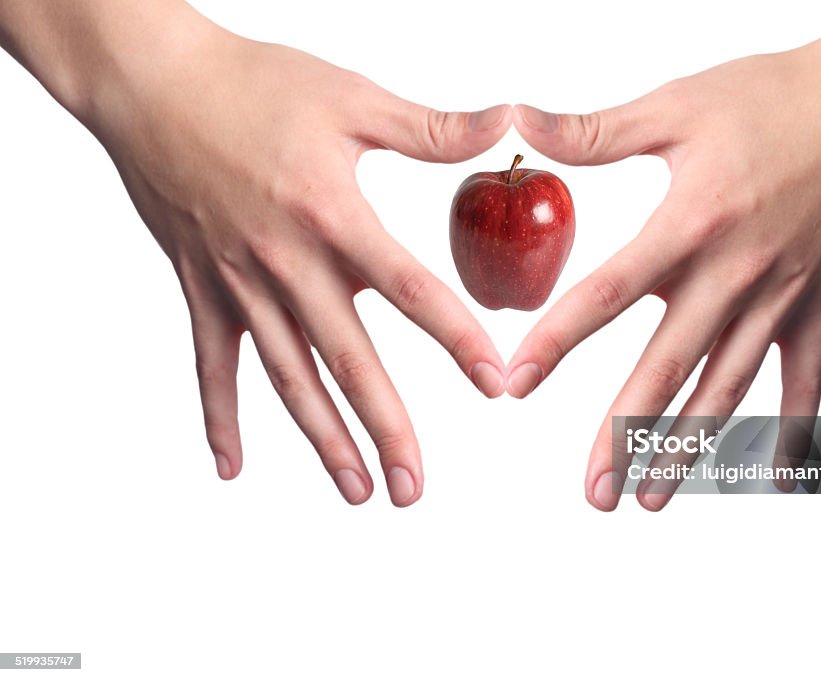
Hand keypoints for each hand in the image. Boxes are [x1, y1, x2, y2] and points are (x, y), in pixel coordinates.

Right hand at [84, 14, 509, 504]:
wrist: (150, 83)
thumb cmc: (251, 85)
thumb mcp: (351, 97)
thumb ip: (430, 127)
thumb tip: (503, 122)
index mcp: (332, 214)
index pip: (410, 289)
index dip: (456, 338)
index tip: (494, 384)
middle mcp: (286, 262)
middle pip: (347, 360)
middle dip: (385, 429)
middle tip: (413, 487)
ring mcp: (239, 283)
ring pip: (288, 377)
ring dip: (322, 439)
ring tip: (356, 491)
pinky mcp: (202, 289)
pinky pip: (211, 364)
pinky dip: (220, 416)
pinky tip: (233, 467)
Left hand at [507, 24, 820, 508]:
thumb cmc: (782, 97)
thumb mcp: (679, 105)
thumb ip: (597, 131)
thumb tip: (523, 122)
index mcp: (691, 224)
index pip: (607, 294)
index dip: (557, 341)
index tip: (516, 383)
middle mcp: (735, 273)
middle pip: (668, 367)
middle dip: (625, 435)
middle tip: (593, 489)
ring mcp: (783, 297)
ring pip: (728, 389)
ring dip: (687, 448)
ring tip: (650, 497)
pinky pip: (807, 381)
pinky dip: (792, 432)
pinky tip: (775, 479)